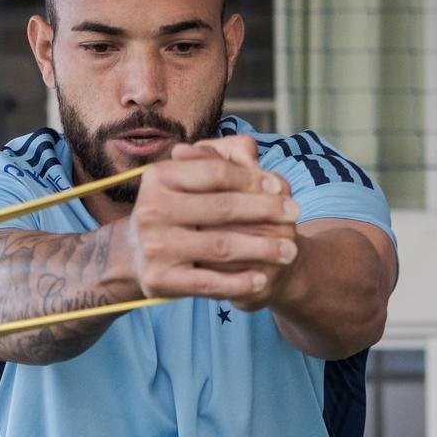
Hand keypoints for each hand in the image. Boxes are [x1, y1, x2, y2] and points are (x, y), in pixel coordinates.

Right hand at [120, 136, 299, 305]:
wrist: (141, 254)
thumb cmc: (180, 208)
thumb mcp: (193, 176)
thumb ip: (223, 156)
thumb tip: (251, 153)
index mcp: (158, 177)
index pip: (215, 173)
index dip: (251, 178)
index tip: (280, 185)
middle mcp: (149, 210)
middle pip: (222, 208)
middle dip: (265, 210)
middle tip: (295, 213)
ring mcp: (153, 247)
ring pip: (220, 246)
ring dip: (262, 248)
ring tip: (290, 250)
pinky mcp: (159, 279)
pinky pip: (208, 282)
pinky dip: (239, 282)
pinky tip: (261, 279)